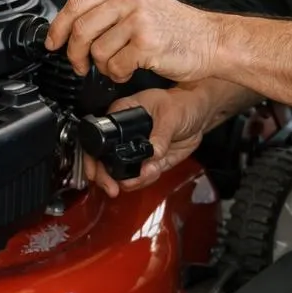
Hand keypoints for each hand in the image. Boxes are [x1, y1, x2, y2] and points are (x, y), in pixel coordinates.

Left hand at [46, 0, 217, 83]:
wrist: (212, 40)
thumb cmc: (178, 27)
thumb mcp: (141, 3)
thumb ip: (109, 8)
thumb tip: (72, 27)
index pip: (75, 4)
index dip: (58, 28)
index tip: (53, 43)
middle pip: (80, 29)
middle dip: (74, 54)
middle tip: (79, 66)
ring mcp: (138, 20)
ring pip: (96, 51)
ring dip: (103, 67)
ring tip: (119, 65)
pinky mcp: (146, 44)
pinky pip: (115, 66)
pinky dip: (118, 75)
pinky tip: (130, 71)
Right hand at [85, 86, 210, 197]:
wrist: (198, 114)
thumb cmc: (181, 104)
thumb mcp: (170, 114)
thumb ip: (161, 136)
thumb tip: (152, 153)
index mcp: (121, 115)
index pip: (99, 138)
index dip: (93, 158)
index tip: (95, 173)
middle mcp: (124, 134)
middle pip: (104, 161)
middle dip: (106, 178)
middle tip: (113, 188)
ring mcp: (135, 149)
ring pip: (122, 173)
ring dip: (132, 181)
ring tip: (148, 174)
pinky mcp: (148, 161)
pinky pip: (141, 177)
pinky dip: (146, 180)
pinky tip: (154, 172)